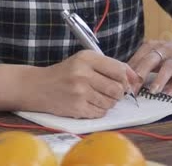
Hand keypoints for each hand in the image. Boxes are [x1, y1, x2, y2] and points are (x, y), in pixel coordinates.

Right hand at [0, 50, 136, 118]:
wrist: (37, 87)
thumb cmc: (64, 73)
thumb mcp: (84, 61)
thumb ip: (108, 66)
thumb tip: (134, 77)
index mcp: (87, 58)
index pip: (119, 69)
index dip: (127, 78)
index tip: (127, 82)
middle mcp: (83, 73)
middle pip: (118, 88)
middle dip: (118, 93)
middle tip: (111, 92)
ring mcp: (79, 92)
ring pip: (110, 102)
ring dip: (108, 102)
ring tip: (97, 97)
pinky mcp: (76, 107)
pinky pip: (100, 112)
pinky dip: (99, 111)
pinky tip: (89, 104)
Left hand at [126, 36, 171, 96]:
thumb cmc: (170, 55)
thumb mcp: (155, 55)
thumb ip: (141, 65)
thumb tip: (121, 80)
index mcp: (151, 46)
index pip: (138, 58)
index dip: (129, 72)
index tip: (121, 85)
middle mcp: (164, 49)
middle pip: (150, 60)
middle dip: (140, 74)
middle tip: (132, 88)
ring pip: (168, 67)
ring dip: (160, 79)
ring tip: (153, 91)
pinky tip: (170, 93)